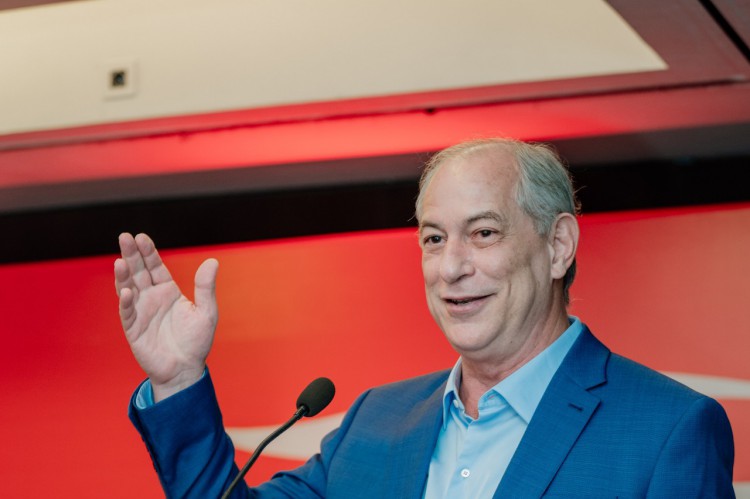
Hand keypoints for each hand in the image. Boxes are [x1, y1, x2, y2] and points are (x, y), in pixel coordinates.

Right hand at [114, 233, 218, 401]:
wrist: (186, 369)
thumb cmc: (196, 341)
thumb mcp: (206, 311)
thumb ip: (205, 287)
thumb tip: (212, 261)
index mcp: (168, 291)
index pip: (155, 267)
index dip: (148, 252)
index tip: (141, 237)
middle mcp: (151, 298)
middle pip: (139, 272)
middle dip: (132, 255)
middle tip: (124, 237)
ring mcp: (141, 312)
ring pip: (128, 288)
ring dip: (123, 275)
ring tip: (120, 261)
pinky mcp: (133, 329)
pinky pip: (128, 313)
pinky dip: (126, 302)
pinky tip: (127, 291)